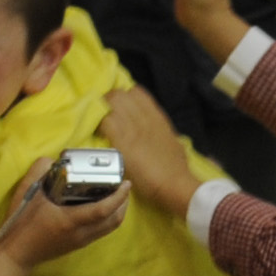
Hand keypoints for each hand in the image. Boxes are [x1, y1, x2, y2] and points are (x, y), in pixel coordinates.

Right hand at [0, 156, 130, 269]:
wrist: (16, 253)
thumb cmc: (21, 223)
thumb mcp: (27, 192)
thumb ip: (39, 171)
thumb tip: (52, 160)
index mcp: (70, 220)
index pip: (103, 210)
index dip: (119, 196)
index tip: (126, 183)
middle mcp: (80, 233)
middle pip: (114, 220)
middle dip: (124, 202)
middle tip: (124, 186)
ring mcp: (80, 241)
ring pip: (109, 227)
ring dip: (118, 211)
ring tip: (117, 195)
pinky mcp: (78, 244)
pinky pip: (101, 231)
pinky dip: (108, 217)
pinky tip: (102, 206)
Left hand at [100, 87, 205, 214]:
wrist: (175, 184)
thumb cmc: (176, 168)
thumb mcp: (172, 142)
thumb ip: (161, 132)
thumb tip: (156, 132)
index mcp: (157, 117)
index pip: (136, 92)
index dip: (123, 97)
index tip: (118, 107)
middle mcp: (145, 118)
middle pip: (119, 95)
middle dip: (108, 102)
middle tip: (104, 115)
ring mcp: (134, 128)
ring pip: (110, 105)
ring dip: (101, 113)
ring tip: (100, 125)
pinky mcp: (123, 142)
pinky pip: (106, 122)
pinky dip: (99, 126)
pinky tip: (100, 136)